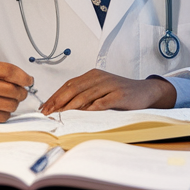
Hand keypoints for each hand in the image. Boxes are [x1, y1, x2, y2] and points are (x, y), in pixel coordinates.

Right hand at [0, 60, 34, 122]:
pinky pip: (3, 116)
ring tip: (8, 101)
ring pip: (10, 105)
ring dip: (14, 104)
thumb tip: (29, 80)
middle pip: (12, 90)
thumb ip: (9, 73)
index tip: (29, 81)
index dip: (23, 77)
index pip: (9, 71)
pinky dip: (5, 114)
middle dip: (21, 93)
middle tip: (20, 93)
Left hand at [40, 70, 175, 113]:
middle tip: (48, 112)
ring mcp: (110, 85)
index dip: (55, 95)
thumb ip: (84, 95)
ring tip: (60, 114)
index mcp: (92, 75)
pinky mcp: (119, 95)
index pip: (69, 84)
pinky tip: (82, 114)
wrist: (144, 91)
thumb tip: (62, 107)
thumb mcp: (100, 90)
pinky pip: (102, 102)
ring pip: (85, 95)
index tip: (45, 107)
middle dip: (58, 101)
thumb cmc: (119, 93)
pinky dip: (91, 108)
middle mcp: (99, 77)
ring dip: (70, 106)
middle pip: (74, 88)